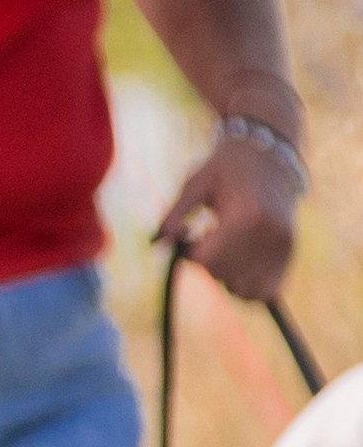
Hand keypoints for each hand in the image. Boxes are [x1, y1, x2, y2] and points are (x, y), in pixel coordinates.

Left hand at [158, 130, 301, 301]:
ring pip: (244, 289)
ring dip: (227, 277)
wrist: (269, 155)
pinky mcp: (290, 253)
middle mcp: (269, 233)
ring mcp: (284, 245)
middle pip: (224, 275)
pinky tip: (240, 262)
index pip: (208, 260)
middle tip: (208, 236)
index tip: (192, 233)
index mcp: (245, 215)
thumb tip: (156, 243)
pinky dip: (248, 286)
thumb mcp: (194, 183)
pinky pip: (266, 291)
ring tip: (226, 249)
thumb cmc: (225, 168)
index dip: (191, 253)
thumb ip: (174, 214)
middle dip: (207, 263)